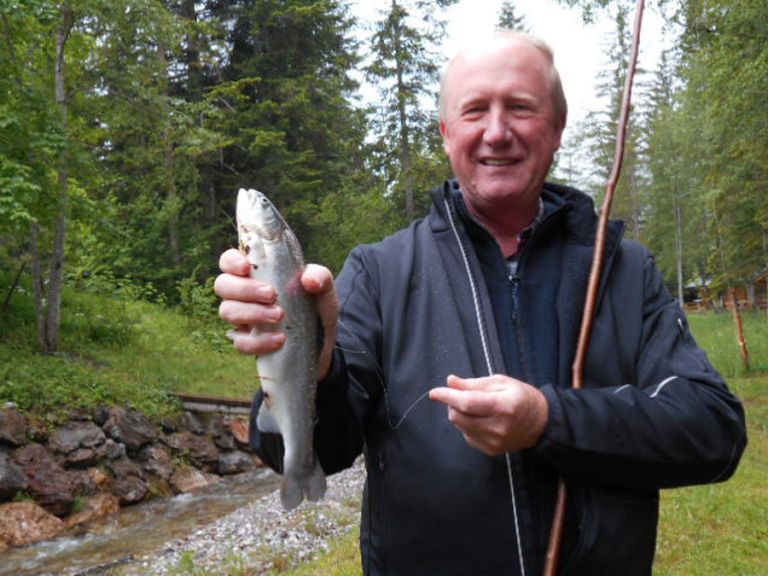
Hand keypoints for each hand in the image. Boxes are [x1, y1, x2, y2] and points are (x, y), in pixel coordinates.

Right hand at [215, 248, 338, 379]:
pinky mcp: (249, 341)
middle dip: (245, 289)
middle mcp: (243, 293)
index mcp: (256, 273)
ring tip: (279, 316)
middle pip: (223, 285)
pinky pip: (240, 342)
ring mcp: (243, 318)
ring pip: (227, 312)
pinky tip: (279, 339)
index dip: (231, 261)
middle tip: (272, 295)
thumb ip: (319, 276)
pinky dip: (258, 341)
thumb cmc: (316, 306)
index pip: (229, 260)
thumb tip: (309, 279)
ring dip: (252, 313)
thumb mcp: (323, 288)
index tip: (246, 268)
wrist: (324, 341)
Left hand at [428, 374, 548, 455]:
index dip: (447, 396)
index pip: (466, 403)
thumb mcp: (500, 382)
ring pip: (460, 426)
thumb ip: (473, 384)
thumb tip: (450, 382)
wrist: (540, 423)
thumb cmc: (521, 396)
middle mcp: (498, 427)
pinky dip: (467, 425)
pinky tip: (481, 419)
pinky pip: (467, 435)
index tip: (434, 393)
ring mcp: (494, 442)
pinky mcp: (491, 450)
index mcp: (502, 406)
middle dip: (453, 404)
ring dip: (459, 414)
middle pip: (458, 416)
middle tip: (461, 394)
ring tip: (475, 407)